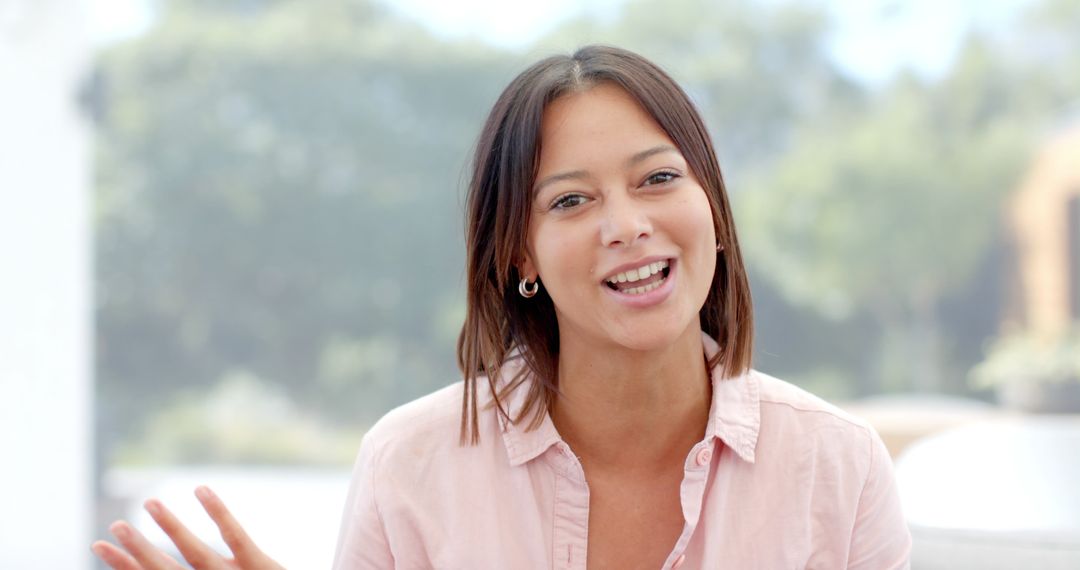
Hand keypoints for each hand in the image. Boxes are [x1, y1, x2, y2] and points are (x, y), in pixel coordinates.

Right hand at [92, 485, 283, 569]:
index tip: (98, 546)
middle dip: (138, 550)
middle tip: (114, 526)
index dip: (125, 565)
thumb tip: (172, 562)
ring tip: (148, 502)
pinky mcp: (261, 567)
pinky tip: (201, 489)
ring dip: (169, 528)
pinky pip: (237, 537)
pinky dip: (219, 513)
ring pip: (195, 553)